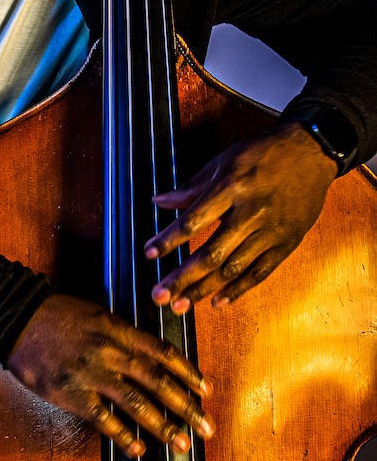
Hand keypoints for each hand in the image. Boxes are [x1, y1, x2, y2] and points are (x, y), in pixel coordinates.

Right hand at [7, 293, 214, 458]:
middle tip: (206, 426)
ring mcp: (92, 373)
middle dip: (186, 405)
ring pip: (137, 402)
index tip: (205, 389)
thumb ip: (122, 336)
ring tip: (182, 443)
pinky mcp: (71, 392)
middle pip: (158, 380)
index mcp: (119, 329)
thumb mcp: (97, 314)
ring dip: (163, 425)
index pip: (163, 352)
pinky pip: (103, 418)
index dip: (188, 373)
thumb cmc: (58, 314)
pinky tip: (138, 449)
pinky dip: (123, 435)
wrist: (18, 317)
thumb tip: (149, 358)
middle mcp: (111, 351)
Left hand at [144, 121, 337, 311]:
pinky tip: (217, 302)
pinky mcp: (286, 243)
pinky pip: (260, 272)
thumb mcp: (224, 161)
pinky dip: (237, 290)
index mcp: (231, 187)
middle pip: (211, 253)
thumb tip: (159, 201)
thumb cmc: (262, 154)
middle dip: (182, 278)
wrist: (311, 154)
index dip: (169, 240)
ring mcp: (270, 231)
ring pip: (233, 268)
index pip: (193, 220)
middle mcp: (250, 213)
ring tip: (179, 307)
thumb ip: (191, 187)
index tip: (148, 254)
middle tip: (158, 296)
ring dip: (203, 290)